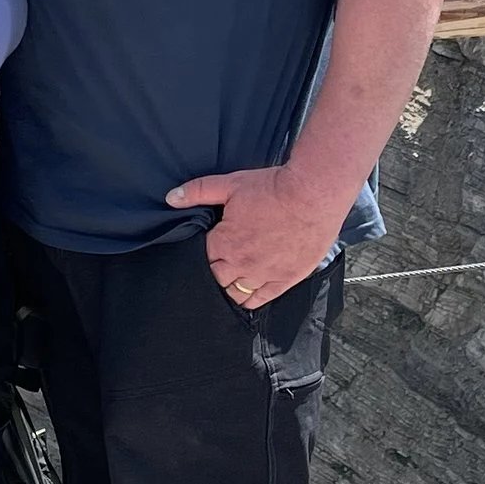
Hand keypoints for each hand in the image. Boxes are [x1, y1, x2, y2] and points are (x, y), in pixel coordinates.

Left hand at [166, 163, 344, 310]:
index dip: (206, 252)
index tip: (212, 246)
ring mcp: (264, 274)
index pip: (203, 259)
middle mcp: (241, 264)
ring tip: (233, 278)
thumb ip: (198, 191)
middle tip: (221, 262)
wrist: (313, 195)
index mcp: (224, 243)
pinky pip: (261, 299)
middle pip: (217, 279)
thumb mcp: (231, 184)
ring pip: (236, 293)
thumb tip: (171, 197)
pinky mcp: (285, 279)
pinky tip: (247, 296)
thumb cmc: (273, 188)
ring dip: (231, 287)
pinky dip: (251, 300)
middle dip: (216, 271)